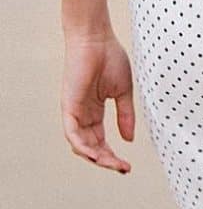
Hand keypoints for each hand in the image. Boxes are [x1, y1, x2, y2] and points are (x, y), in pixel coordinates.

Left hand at [61, 30, 135, 172]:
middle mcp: (82, 115)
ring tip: (113, 164)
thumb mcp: (123, 93)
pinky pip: (71, 133)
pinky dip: (81, 146)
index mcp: (95, 111)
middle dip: (107, 160)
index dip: (113, 155)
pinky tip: (94, 155)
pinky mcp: (68, 106)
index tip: (128, 166)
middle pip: (91, 147)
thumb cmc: (111, 59)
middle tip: (123, 169)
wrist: (97, 40)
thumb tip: (129, 139)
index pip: (101, 141)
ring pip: (80, 144)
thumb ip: (125, 116)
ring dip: (96, 157)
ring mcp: (74, 111)